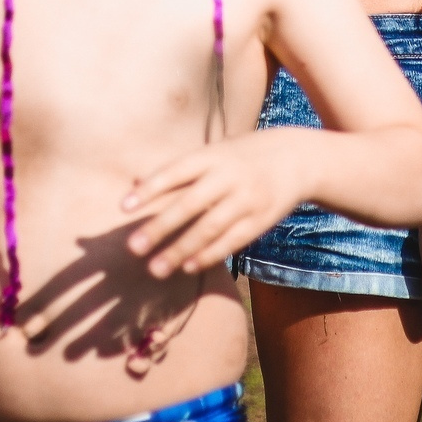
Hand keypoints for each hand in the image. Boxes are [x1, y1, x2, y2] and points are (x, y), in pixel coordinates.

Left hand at [120, 133, 307, 278]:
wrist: (298, 158)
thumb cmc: (243, 156)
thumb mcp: (214, 152)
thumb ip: (178, 170)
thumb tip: (134, 182)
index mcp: (213, 155)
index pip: (176, 171)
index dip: (150, 188)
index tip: (123, 207)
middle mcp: (229, 176)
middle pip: (190, 204)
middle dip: (160, 227)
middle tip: (133, 247)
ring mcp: (247, 199)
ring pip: (209, 228)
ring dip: (180, 250)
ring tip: (155, 268)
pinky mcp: (260, 220)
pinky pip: (231, 241)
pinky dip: (208, 255)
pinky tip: (187, 267)